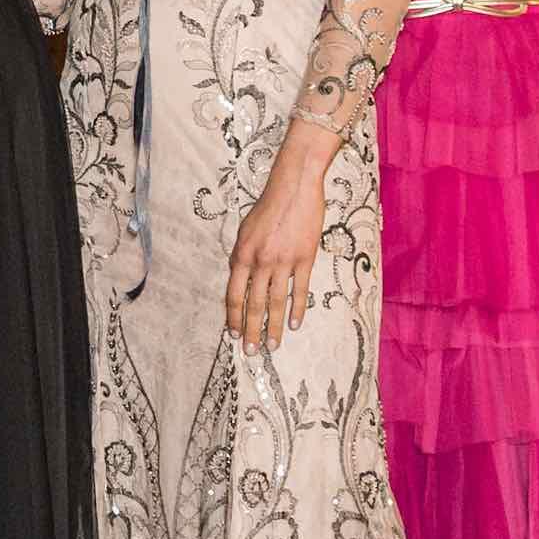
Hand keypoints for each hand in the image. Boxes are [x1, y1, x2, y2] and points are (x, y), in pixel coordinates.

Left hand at [224, 143, 332, 352]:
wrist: (294, 187)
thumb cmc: (268, 207)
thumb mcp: (245, 230)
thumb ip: (242, 256)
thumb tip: (239, 280)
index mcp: (241, 254)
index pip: (233, 294)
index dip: (233, 317)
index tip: (234, 333)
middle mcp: (260, 261)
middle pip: (253, 304)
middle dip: (251, 330)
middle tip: (251, 351)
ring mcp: (283, 261)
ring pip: (276, 302)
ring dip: (273, 327)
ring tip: (272, 345)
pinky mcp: (305, 258)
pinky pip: (300, 290)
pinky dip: (296, 309)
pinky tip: (294, 325)